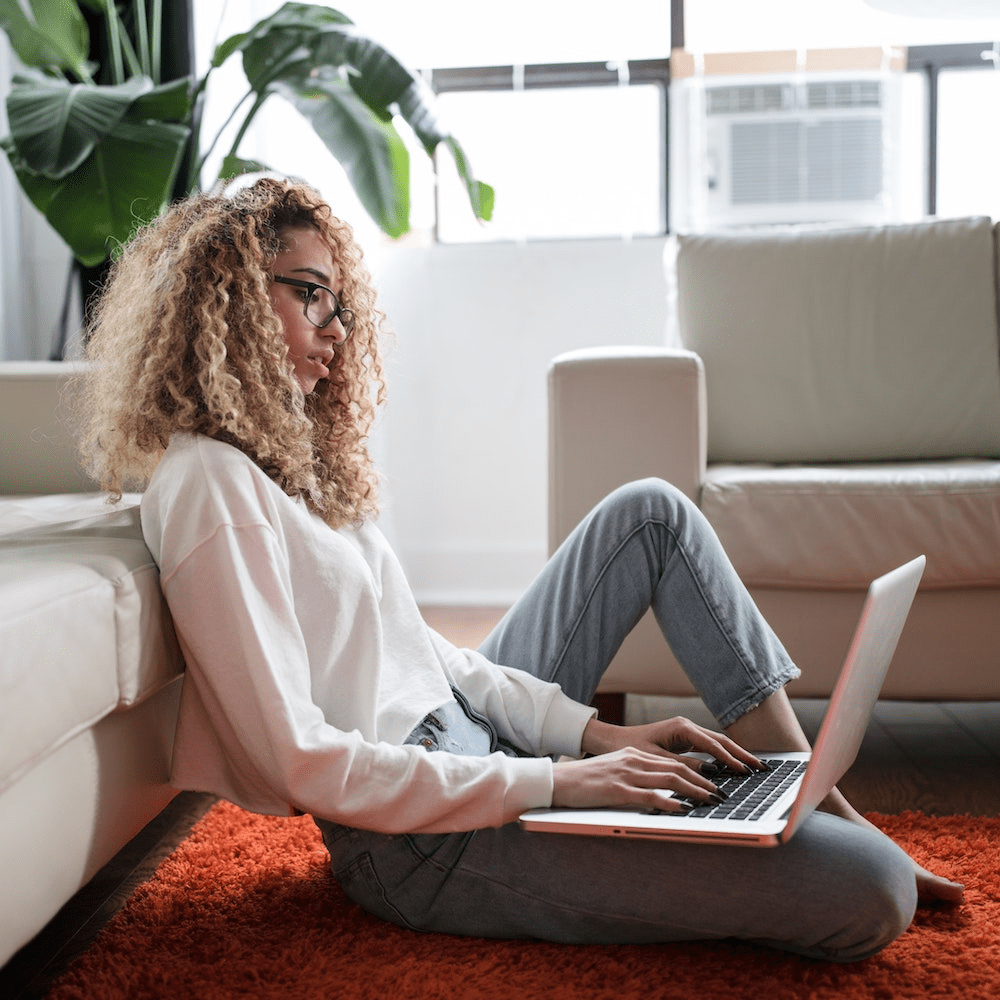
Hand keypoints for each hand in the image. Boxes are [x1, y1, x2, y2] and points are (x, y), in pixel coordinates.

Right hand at [550, 716, 765, 812]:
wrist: (558, 781)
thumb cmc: (585, 782)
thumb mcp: (615, 773)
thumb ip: (637, 778)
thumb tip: (662, 792)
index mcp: (635, 756)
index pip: (674, 762)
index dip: (698, 771)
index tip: (716, 782)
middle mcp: (634, 761)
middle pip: (678, 768)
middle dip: (705, 781)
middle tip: (723, 794)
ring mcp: (627, 774)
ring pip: (670, 780)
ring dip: (695, 791)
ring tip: (712, 801)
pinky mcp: (618, 790)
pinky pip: (651, 796)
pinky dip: (670, 803)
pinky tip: (684, 811)